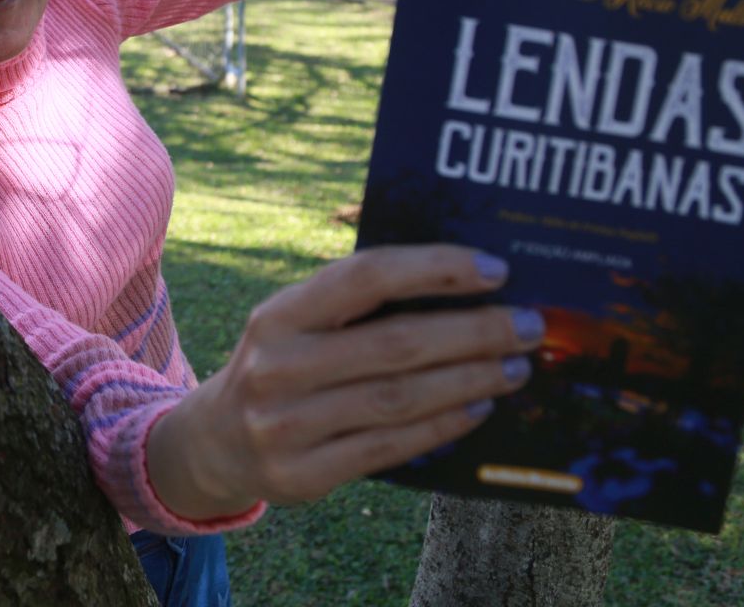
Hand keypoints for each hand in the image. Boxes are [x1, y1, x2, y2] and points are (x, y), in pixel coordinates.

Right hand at [146, 245, 541, 517]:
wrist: (216, 442)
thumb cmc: (282, 365)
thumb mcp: (296, 322)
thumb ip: (356, 304)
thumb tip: (460, 283)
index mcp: (278, 314)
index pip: (364, 277)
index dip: (434, 269)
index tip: (494, 269)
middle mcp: (277, 367)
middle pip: (395, 344)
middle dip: (473, 332)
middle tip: (527, 325)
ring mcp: (285, 426)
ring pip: (399, 399)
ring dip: (468, 380)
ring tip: (514, 367)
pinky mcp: (303, 475)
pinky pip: (389, 447)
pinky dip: (441, 426)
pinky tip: (477, 409)